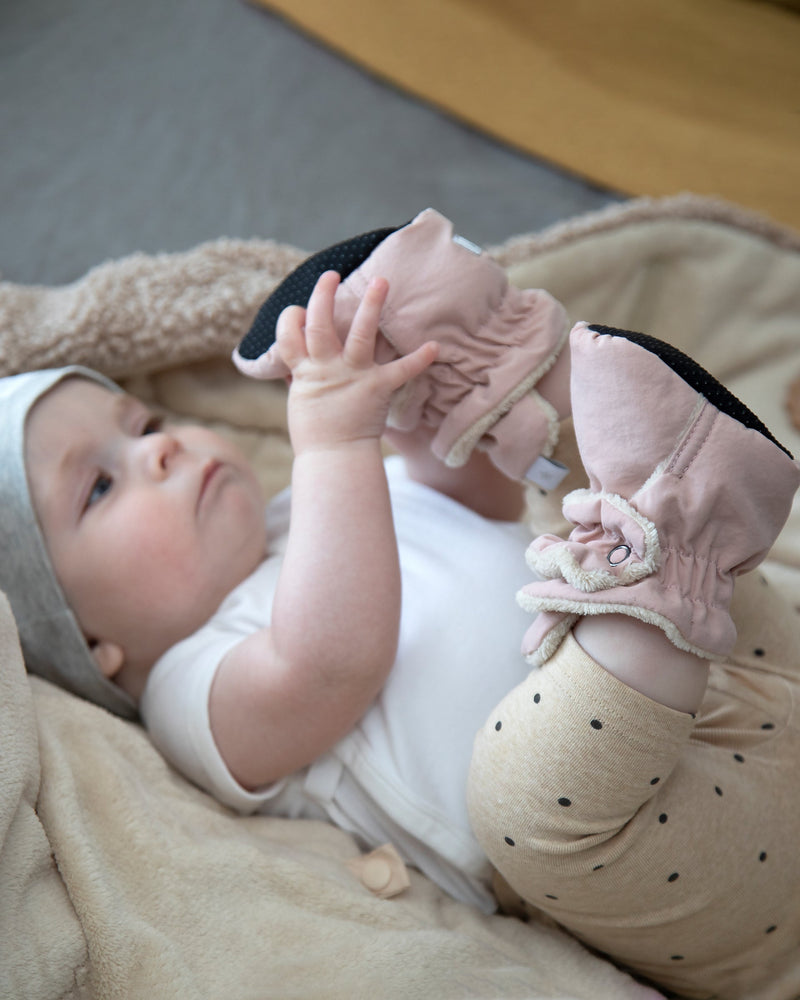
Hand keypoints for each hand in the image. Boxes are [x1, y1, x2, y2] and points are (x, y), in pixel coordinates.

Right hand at [277, 271, 437, 453]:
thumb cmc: (315, 432)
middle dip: (324, 295)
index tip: (297, 309)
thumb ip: (296, 376)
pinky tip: (435, 346)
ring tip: (382, 281)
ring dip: (371, 307)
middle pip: (320, 323)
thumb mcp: (299, 399)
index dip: (291, 318)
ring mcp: (353, 375)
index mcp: (304, 371)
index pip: (289, 334)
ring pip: (359, 334)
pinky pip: (401, 371)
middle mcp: (327, 367)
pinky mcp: (377, 388)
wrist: (333, 458)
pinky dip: (419, 359)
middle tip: (331, 275)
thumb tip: (288, 363)